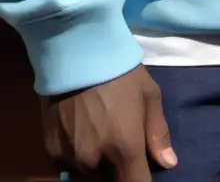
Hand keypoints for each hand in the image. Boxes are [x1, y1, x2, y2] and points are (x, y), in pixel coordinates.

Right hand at [41, 64, 176, 180]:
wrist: (75, 51)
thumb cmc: (119, 70)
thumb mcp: (148, 94)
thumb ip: (158, 132)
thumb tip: (169, 163)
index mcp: (125, 149)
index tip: (139, 172)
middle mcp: (96, 161)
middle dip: (116, 170)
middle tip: (116, 144)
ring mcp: (70, 158)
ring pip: (87, 175)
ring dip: (94, 164)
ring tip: (96, 135)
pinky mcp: (50, 151)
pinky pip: (66, 165)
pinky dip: (73, 157)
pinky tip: (77, 133)